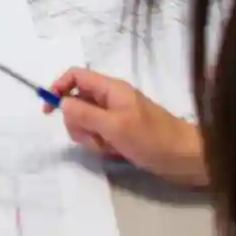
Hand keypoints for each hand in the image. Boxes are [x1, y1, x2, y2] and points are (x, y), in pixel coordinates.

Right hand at [46, 68, 207, 187]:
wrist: (186, 159)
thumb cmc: (152, 138)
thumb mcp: (114, 126)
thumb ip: (85, 113)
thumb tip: (61, 103)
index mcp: (110, 88)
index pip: (75, 76)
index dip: (58, 87)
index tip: (49, 110)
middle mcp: (110, 99)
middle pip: (76, 102)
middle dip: (78, 123)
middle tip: (94, 137)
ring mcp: (115, 117)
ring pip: (86, 122)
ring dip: (90, 137)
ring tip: (109, 148)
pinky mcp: (120, 134)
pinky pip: (99, 136)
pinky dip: (101, 146)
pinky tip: (116, 153)